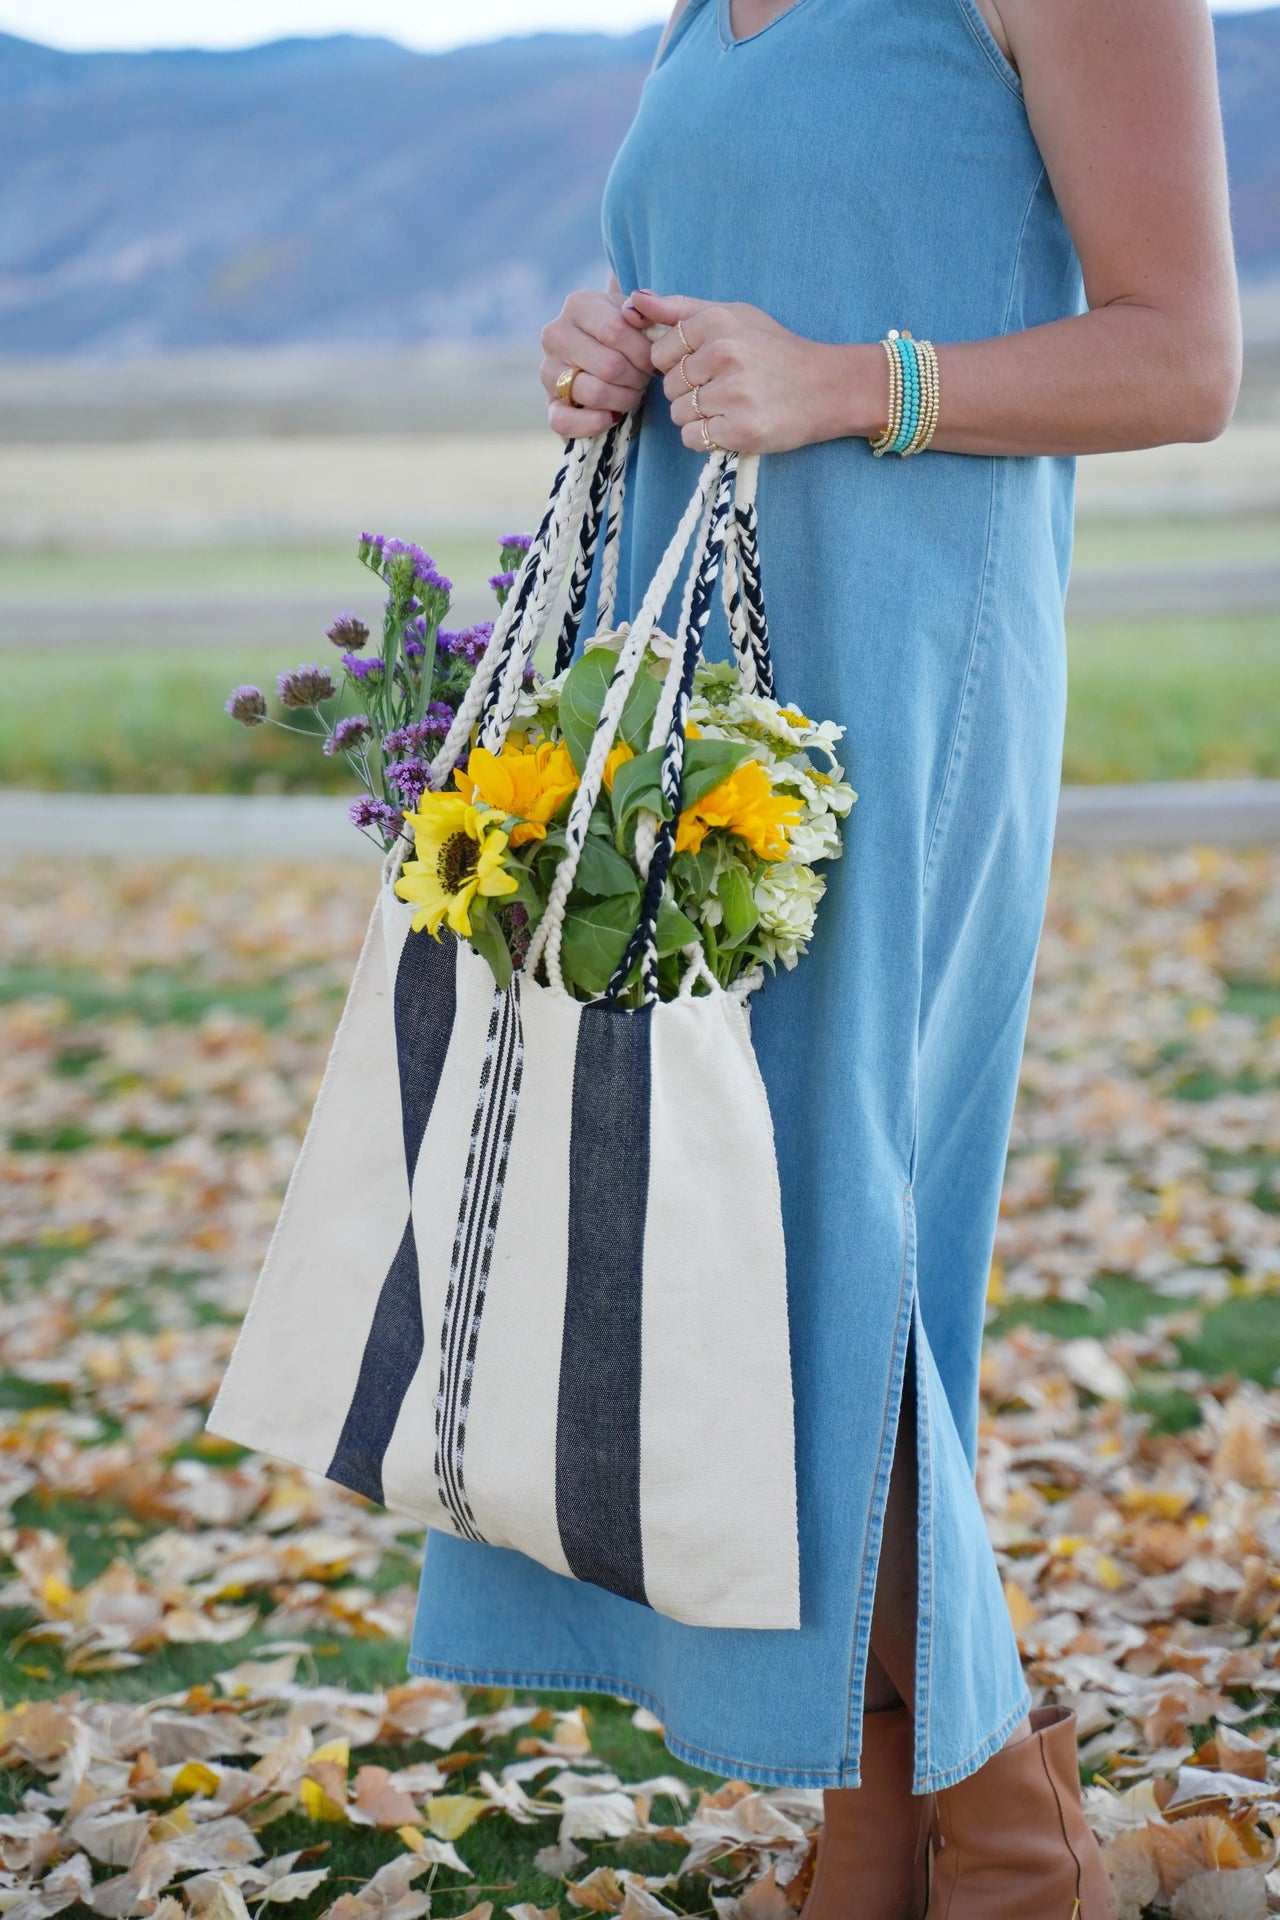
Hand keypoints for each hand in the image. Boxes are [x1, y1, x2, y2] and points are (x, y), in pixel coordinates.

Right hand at [540, 288, 654, 437]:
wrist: (612, 359)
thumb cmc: (632, 336)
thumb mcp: (643, 315)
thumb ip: (649, 307)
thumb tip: (634, 309)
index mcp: (578, 305)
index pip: (615, 331)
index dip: (644, 353)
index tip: (654, 359)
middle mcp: (556, 335)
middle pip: (609, 366)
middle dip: (637, 378)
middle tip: (644, 378)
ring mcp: (548, 370)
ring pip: (594, 393)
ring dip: (624, 400)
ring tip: (632, 393)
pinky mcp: (549, 404)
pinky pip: (565, 422)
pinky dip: (595, 423)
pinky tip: (613, 416)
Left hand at [622, 289, 878, 452]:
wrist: (828, 387)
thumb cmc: (775, 351)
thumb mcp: (732, 316)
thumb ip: (679, 308)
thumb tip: (632, 300)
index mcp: (717, 322)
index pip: (659, 353)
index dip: (677, 365)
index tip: (706, 367)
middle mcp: (724, 354)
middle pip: (668, 386)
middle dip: (689, 391)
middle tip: (725, 388)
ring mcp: (734, 393)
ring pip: (678, 414)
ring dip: (698, 417)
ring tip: (731, 406)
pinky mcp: (741, 430)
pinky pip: (693, 439)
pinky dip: (707, 437)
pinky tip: (732, 425)